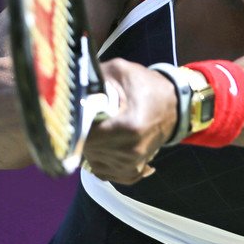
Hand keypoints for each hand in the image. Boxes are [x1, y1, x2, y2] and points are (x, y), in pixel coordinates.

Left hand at [82, 58, 177, 184]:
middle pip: (87, 149)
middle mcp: (130, 152)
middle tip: (85, 115)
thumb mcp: (121, 71)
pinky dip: (99, 159)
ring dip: (89, 145)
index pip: (87, 135)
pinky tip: (103, 144)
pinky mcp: (132, 171)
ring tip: (98, 127)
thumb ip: (94, 76)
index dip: (76, 124)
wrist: (175, 105)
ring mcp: (131, 164)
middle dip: (81, 133)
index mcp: (129, 127)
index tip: (74, 112)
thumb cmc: (148, 85)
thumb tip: (68, 82)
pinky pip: (104, 173)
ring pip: (91, 161)